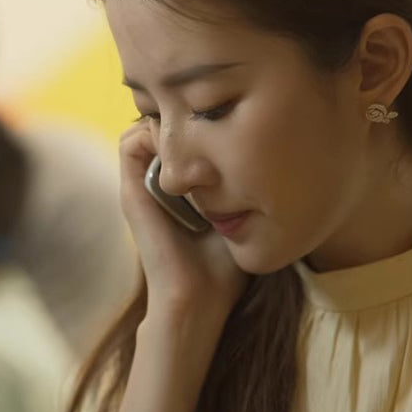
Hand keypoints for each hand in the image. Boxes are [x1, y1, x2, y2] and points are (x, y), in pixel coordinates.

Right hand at [118, 122, 249, 325]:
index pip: (182, 134)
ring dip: (171, 120)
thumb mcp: (244, 217)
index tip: (230, 118)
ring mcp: (141, 184)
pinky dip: (154, 131)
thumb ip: (249, 190)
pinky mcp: (131, 191)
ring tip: (201, 128)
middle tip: (216, 116)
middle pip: (163, 125)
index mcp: (180, 188)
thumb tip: (280, 161)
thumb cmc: (225, 267)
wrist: (199, 297)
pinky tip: (187, 142)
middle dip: (187, 113)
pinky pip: (131, 142)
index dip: (202, 119)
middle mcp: (157, 182)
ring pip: (144, 126)